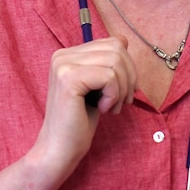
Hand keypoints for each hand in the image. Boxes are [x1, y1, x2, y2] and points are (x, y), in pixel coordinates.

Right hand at [33, 35, 136, 169]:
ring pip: (115, 61)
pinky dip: (113, 95)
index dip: (127, 67)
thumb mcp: (98, 86)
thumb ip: (107, 63)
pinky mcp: (68, 79)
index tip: (124, 91)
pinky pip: (109, 76)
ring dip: (122, 88)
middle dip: (129, 76)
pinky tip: (102, 108)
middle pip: (116, 49)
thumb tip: (123, 39)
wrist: (60, 149)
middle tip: (122, 101)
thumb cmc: (80, 121)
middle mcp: (62, 55)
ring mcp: (63, 65)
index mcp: (68, 54)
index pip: (113, 42)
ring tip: (111, 107)